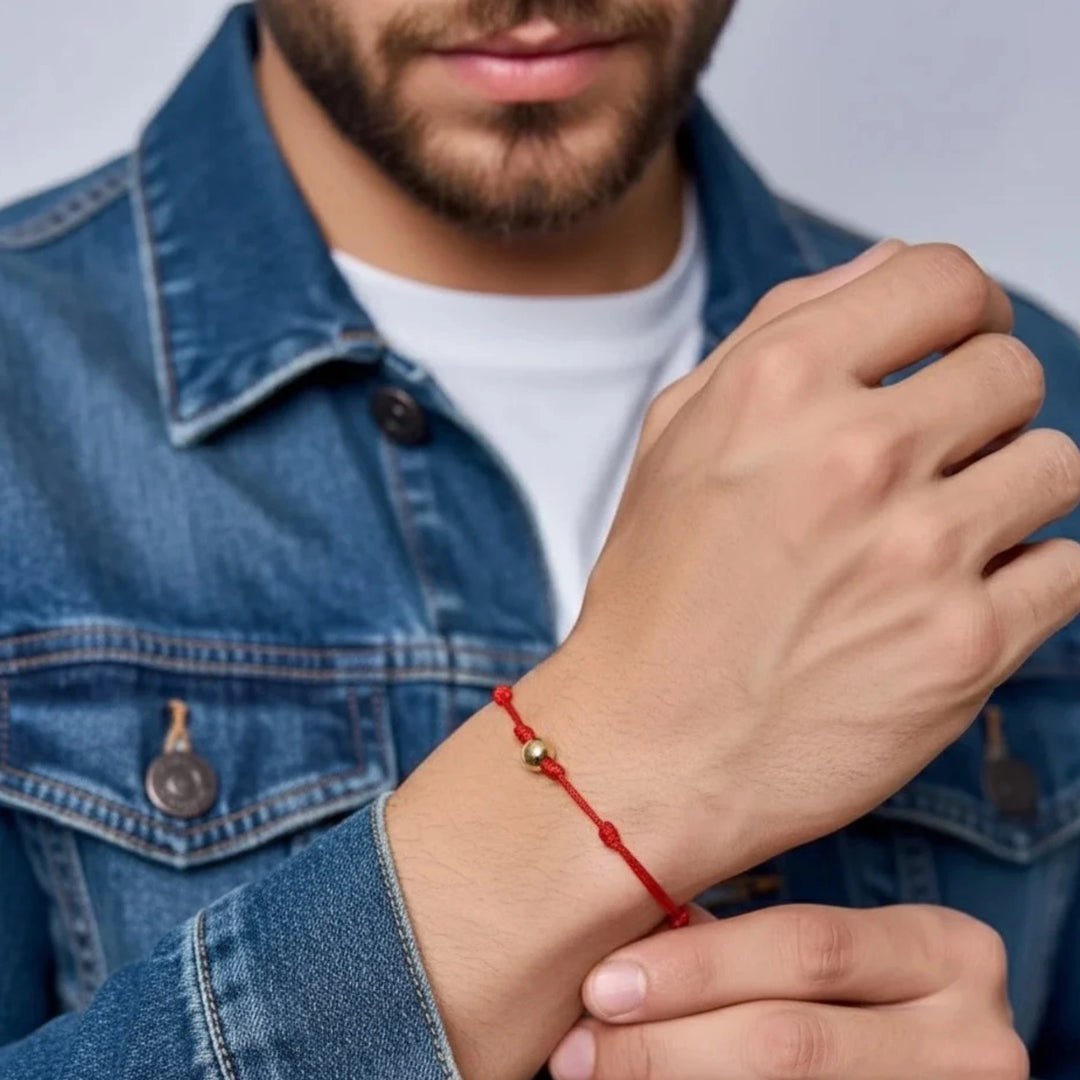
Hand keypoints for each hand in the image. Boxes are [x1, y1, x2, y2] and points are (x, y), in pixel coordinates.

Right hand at [387, 240, 1071, 1079]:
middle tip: (932, 463)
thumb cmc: (657, 601)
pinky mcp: (969, 643)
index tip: (958, 343)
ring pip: (1056, 466)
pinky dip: (1025, 579)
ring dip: (1007, 495)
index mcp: (781, 384)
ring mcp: (921, 549)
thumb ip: (778, 330)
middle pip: (1012, 371)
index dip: (964, 308)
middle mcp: (858, 453)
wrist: (650, 746)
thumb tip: (882, 269)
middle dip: (981, 411)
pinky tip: (954, 599)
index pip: (943, 278)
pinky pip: (1068, 568)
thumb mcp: (677, 434)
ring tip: (939, 539)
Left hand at [549, 903, 1026, 1079]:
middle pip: (793, 1041)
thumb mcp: (831, 960)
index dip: (696, 968)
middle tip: (578, 1050)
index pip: (807, 948)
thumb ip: (742, 950)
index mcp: (948, 951)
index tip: (599, 985)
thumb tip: (612, 961)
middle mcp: (975, 1038)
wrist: (929, 1067)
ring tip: (596, 1074)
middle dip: (666, 1046)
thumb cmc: (857, 996)